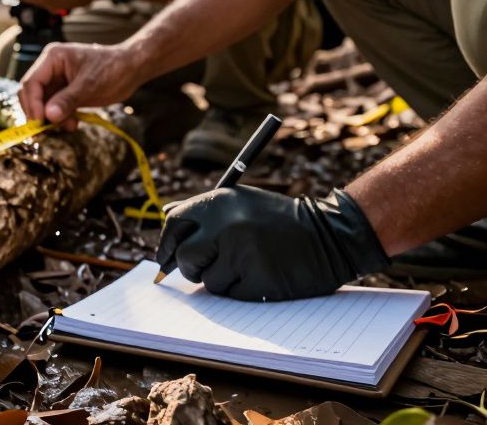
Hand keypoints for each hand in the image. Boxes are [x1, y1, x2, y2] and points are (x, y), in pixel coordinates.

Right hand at [18, 42, 144, 124]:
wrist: (131, 69)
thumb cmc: (112, 68)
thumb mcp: (90, 85)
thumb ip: (68, 100)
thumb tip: (48, 116)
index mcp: (52, 58)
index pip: (32, 82)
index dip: (33, 103)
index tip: (39, 122)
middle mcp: (50, 69)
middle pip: (31, 94)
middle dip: (38, 113)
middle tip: (46, 131)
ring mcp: (57, 82)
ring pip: (41, 104)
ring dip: (50, 119)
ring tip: (68, 127)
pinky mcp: (65, 93)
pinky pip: (53, 109)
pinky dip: (59, 119)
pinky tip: (72, 124)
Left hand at [155, 186, 390, 300]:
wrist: (331, 236)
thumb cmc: (279, 221)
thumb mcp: (241, 202)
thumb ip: (205, 211)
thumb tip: (165, 219)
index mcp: (220, 202)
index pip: (174, 225)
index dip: (166, 244)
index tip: (166, 257)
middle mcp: (226, 225)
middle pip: (183, 257)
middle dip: (190, 268)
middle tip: (203, 269)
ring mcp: (241, 253)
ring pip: (207, 280)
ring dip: (220, 279)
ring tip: (246, 266)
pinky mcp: (257, 279)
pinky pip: (230, 294)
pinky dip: (240, 290)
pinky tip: (260, 275)